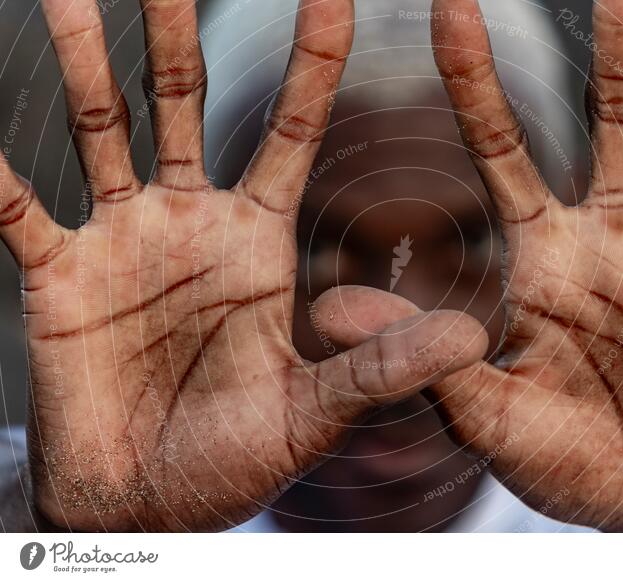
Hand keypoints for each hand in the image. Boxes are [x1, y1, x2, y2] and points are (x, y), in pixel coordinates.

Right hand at [0, 0, 485, 530]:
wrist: (156, 504)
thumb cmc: (238, 460)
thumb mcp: (317, 411)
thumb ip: (382, 368)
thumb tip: (472, 339)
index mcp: (258, 240)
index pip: (292, 130)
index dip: (314, 61)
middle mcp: (192, 222)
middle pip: (185, 102)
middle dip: (177, 30)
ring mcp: (124, 242)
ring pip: (102, 130)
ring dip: (82, 64)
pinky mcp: (61, 277)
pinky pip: (14, 212)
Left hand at [317, 0, 622, 530]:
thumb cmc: (550, 457)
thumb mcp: (474, 405)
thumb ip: (414, 351)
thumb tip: (327, 308)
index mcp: (536, 254)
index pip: (498, 147)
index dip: (473, 80)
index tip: (449, 6)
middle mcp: (602, 238)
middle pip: (606, 122)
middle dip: (610, 48)